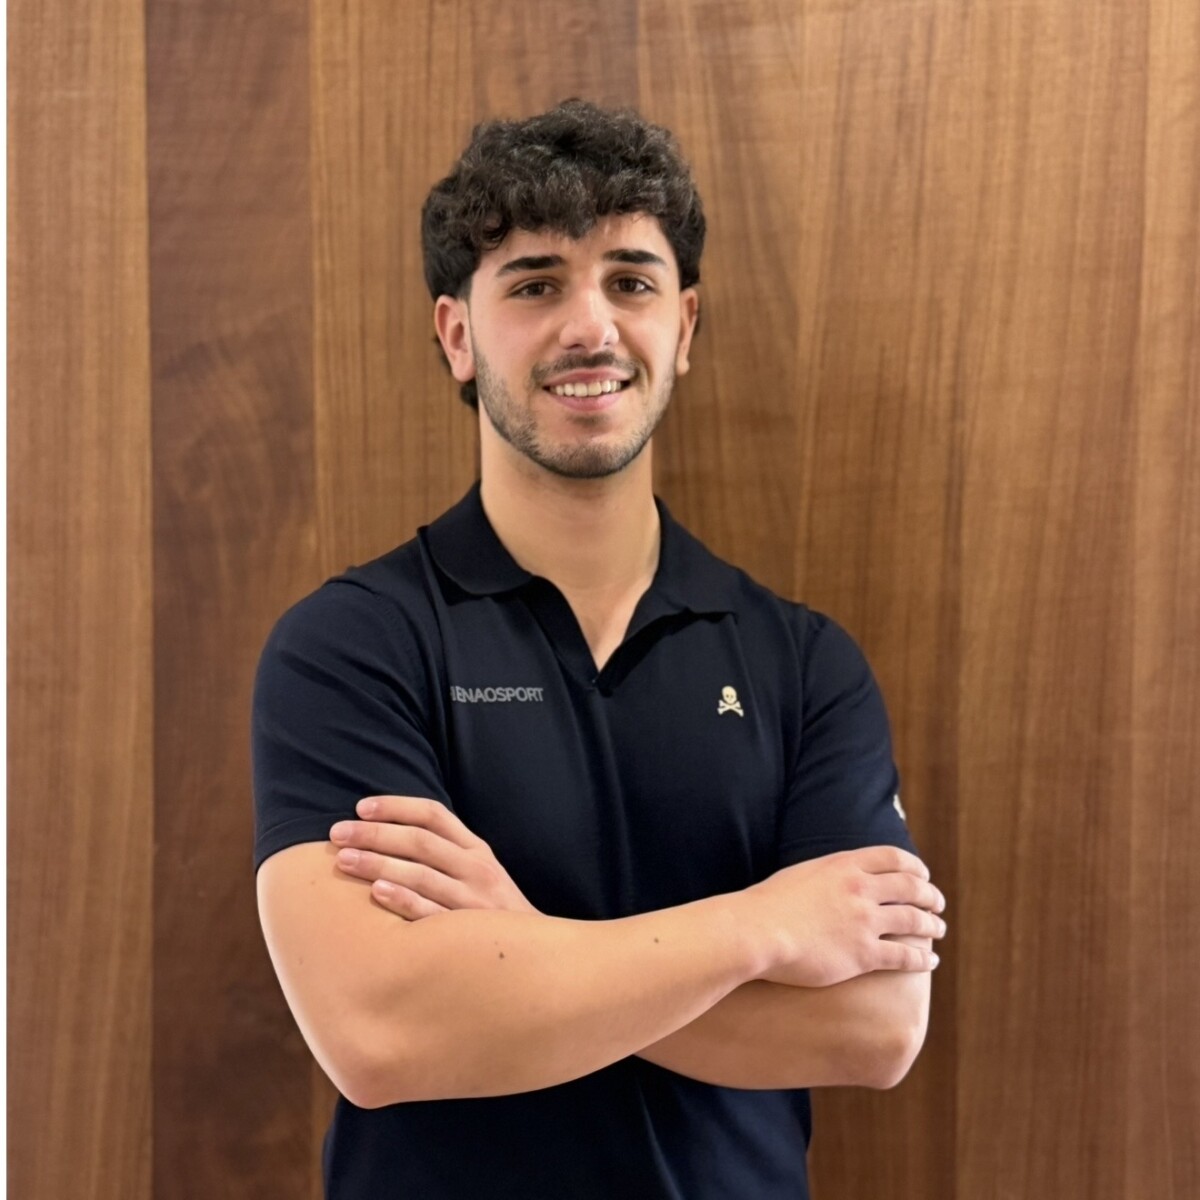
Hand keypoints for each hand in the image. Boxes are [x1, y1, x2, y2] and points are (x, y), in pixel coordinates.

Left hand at [329, 795, 541, 919]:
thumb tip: (388, 836)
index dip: (396, 806)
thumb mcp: (479, 874)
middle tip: (338, 833)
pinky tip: (377, 893)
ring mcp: (473, 900)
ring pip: (421, 873)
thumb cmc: (491, 914)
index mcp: (476, 850)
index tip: (360, 807)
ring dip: (379, 863)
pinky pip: (431, 913)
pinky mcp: (468, 933)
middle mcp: (476, 869)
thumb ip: (445, 854)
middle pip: (420, 840)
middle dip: (375, 833)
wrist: (534, 959)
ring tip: (344, 860)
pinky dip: (404, 901)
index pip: (433, 814)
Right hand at [735, 846, 946, 988]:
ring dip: (932, 925)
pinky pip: (904, 956)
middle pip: (911, 887)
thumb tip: (832, 880)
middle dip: (930, 895)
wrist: (757, 931)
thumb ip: (825, 875)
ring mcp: (865, 921)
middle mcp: (861, 889)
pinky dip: (923, 959)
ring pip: (914, 921)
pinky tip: (930, 962)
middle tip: (937, 903)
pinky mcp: (864, 954)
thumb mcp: (801, 874)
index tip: (923, 874)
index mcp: (844, 865)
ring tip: (939, 930)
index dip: (914, 866)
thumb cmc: (767, 905)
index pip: (893, 858)